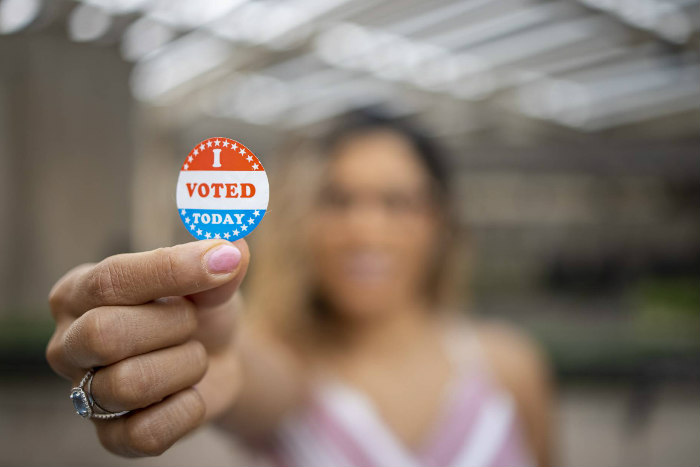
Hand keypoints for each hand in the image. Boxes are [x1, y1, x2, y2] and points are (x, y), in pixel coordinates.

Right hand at [46, 240, 248, 456]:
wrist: (218, 356)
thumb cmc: (200, 307)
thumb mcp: (211, 278)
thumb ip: (220, 262)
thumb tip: (234, 248)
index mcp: (78, 291)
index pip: (111, 279)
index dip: (171, 270)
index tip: (223, 261)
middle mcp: (68, 343)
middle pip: (104, 334)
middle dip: (171, 324)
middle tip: (191, 321)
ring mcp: (84, 395)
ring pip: (128, 385)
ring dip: (184, 366)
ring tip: (192, 356)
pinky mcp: (112, 438)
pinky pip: (146, 433)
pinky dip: (185, 410)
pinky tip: (189, 393)